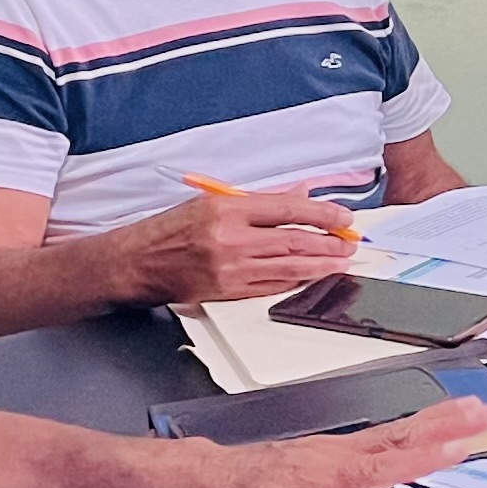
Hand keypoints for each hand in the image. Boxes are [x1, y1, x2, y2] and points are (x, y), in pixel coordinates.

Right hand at [122, 190, 364, 304]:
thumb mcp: (212, 202)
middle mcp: (230, 239)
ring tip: (341, 262)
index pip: (288, 210)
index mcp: (227, 210)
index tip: (343, 218)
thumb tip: (299, 196)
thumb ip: (258, 201)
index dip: (322, 214)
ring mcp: (229, 269)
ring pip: (288, 268)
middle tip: (350, 244)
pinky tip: (311, 278)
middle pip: (293, 242)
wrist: (136, 263)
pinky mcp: (227, 291)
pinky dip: (295, 282)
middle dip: (329, 244)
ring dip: (320, 266)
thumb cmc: (170, 229)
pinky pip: (271, 287)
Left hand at [159, 400, 486, 487]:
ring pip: (392, 432)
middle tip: (484, 413)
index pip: (384, 465)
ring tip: (471, 412)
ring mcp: (333, 450)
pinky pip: (379, 438)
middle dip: (445, 423)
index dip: (424, 458)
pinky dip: (410, 430)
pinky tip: (426, 430)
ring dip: (435, 421)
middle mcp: (333, 455)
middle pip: (399, 436)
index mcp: (324, 476)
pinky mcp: (331, 452)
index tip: (461, 446)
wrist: (204, 480)